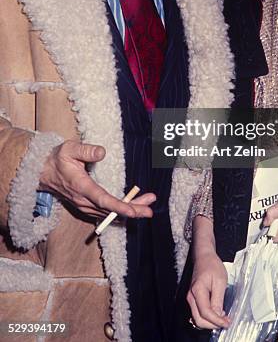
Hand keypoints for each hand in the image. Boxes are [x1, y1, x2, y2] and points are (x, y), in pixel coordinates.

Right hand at [39, 140, 155, 218]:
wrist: (44, 172)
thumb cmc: (58, 159)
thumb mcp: (69, 148)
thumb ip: (86, 150)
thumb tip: (102, 152)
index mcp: (81, 186)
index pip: (102, 200)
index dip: (118, 207)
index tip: (133, 211)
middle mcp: (83, 200)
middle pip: (110, 210)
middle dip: (132, 211)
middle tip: (150, 211)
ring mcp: (84, 205)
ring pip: (110, 212)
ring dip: (130, 210)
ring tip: (148, 203)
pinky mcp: (87, 206)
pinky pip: (106, 212)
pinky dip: (121, 211)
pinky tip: (135, 207)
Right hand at [187, 250, 229, 329]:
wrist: (204, 257)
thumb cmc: (212, 265)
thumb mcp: (220, 281)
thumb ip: (218, 300)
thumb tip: (218, 315)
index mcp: (198, 291)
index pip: (206, 312)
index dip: (217, 321)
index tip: (227, 322)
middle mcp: (191, 297)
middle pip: (199, 319)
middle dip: (213, 325)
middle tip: (226, 322)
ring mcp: (191, 298)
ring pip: (197, 319)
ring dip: (210, 323)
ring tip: (223, 319)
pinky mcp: (193, 299)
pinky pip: (198, 314)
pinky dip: (206, 319)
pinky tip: (216, 315)